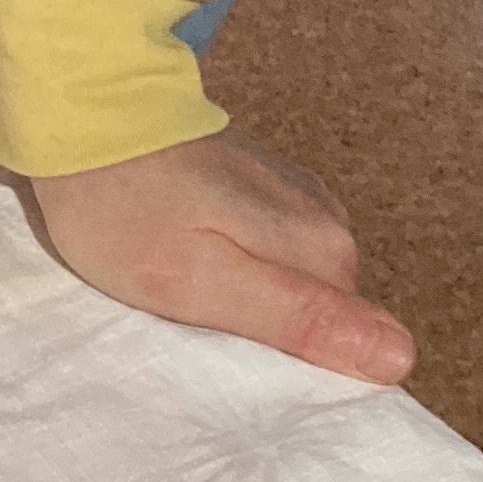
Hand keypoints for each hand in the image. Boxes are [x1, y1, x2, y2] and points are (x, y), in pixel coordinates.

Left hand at [26, 127, 414, 384]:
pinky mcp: (259, 181)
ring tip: (184, 295)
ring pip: (291, 281)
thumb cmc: (127, 212)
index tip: (233, 362)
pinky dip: (233, 265)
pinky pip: (267, 249)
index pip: (347, 343)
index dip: (291, 366)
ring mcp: (294, 194)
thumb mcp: (204, 285)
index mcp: (323, 249)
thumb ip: (300, 319)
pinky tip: (188, 258)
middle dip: (265, 331)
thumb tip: (401, 357)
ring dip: (247, 299)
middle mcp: (326, 217)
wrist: (81, 115)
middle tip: (196, 328)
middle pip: (318, 311)